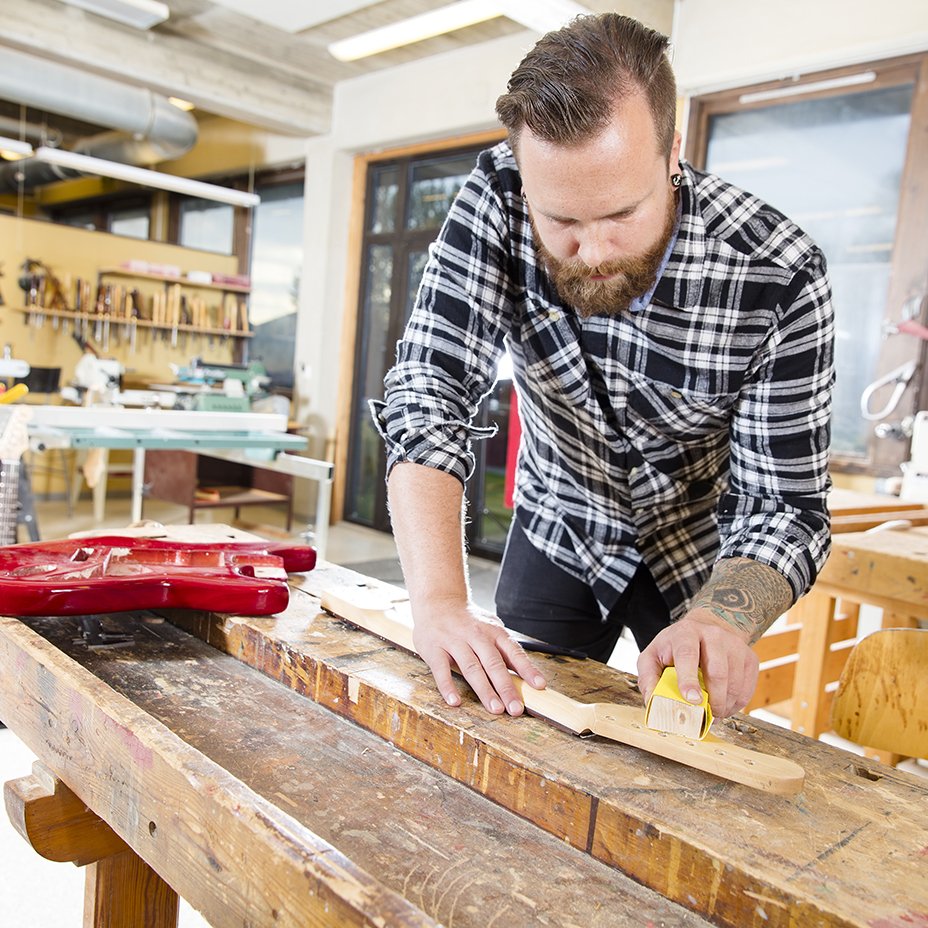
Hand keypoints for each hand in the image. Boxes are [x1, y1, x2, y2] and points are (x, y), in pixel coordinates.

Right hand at [411, 600, 546, 715]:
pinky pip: (441, 670)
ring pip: (471, 668)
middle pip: (493, 664)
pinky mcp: (434, 648)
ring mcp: (454, 641)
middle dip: (506, 687)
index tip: (539, 686)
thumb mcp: (491, 628)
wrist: (437, 599)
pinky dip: (448, 686)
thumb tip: (526, 676)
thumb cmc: (469, 621)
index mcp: (494, 631)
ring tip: (495, 708)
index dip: (527, 669)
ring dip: (484, 690)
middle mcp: (476, 635)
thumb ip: (505, 651)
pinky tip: (455, 701)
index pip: (514, 652)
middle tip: (516, 709)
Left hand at [636, 612, 758, 718]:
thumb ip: (648, 677)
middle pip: (717, 672)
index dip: (689, 679)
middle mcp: (713, 634)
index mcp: (686, 632)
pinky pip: (747, 689)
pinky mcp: (750, 657)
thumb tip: (652, 700)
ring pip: (734, 683)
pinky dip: (736, 705)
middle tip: (703, 715)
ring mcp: (735, 645)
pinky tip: (724, 706)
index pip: (688, 654)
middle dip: (711, 700)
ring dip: (724, 706)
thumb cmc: (675, 648)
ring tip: (712, 712)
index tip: (691, 699)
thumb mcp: (653, 656)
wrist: (705, 631)